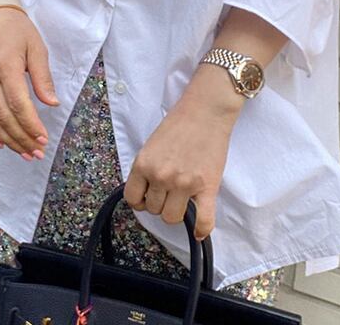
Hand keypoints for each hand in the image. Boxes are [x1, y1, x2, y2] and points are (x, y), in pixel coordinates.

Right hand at [0, 7, 59, 159]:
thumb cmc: (16, 28)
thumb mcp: (36, 47)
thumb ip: (42, 76)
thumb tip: (52, 103)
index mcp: (5, 66)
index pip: (18, 104)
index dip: (31, 125)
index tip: (43, 138)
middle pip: (3, 117)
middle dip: (21, 139)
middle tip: (37, 152)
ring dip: (7, 140)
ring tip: (24, 152)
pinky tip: (1, 142)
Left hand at [123, 66, 243, 241]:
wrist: (206, 110)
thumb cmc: (179, 122)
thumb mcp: (152, 144)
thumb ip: (147, 168)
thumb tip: (146, 193)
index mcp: (144, 164)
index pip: (133, 198)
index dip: (140, 200)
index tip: (148, 196)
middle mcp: (161, 177)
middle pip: (153, 210)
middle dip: (160, 202)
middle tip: (170, 189)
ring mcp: (184, 184)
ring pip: (172, 218)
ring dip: (177, 211)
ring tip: (183, 198)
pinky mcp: (207, 187)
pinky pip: (203, 220)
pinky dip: (202, 229)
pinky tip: (200, 230)